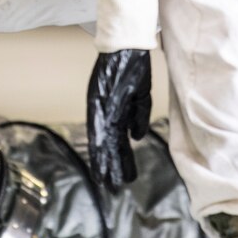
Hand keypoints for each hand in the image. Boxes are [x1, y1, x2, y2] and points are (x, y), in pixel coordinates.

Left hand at [86, 48, 151, 187]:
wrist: (127, 48)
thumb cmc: (134, 69)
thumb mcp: (142, 96)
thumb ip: (139, 117)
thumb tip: (136, 138)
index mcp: (120, 114)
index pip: (121, 144)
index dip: (123, 161)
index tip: (125, 180)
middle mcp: (108, 116)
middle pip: (110, 147)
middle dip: (111, 168)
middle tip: (112, 189)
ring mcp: (101, 111)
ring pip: (101, 142)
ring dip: (102, 162)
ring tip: (103, 181)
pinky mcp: (95, 103)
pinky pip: (96, 128)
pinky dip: (97, 145)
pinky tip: (99, 159)